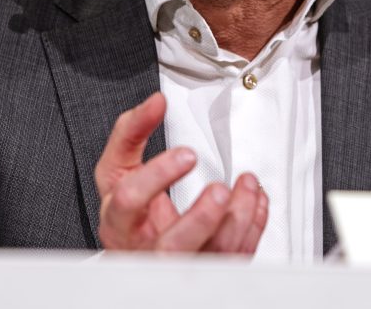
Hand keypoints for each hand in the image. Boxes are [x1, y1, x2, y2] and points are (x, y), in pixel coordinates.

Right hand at [95, 92, 268, 252]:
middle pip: (172, 245)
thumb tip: (155, 102)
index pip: (130, 201)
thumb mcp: (117, 170)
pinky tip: (253, 198)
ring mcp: (181, 264)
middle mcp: (148, 250)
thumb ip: (131, 133)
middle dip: (200, 218)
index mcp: (120, 223)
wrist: (137, 250)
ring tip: (248, 185)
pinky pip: (236, 255)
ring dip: (238, 217)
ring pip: (212, 254)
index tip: (187, 154)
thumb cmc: (130, 211)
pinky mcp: (209, 268)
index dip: (157, 176)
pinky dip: (253, 225)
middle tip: (219, 190)